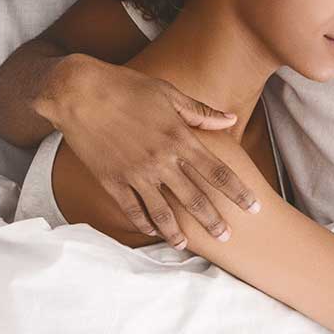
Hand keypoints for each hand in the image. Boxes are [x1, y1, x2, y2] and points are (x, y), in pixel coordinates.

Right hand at [52, 56, 258, 246]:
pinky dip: (144, 223)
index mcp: (179, 138)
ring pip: (163, 212)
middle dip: (214, 220)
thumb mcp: (168, 93)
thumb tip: (231, 121)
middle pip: (195, 198)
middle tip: (227, 237)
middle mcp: (161, 160)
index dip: (238, 192)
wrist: (79, 92)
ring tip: (188, 246)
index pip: (217, 172)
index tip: (253, 207)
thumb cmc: (126, 87)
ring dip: (178, 232)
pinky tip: (153, 233)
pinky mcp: (112, 181)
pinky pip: (132, 209)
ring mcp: (136, 173)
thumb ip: (201, 112)